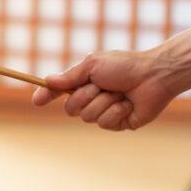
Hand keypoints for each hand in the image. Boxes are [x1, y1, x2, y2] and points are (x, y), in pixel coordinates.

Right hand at [31, 50, 175, 130]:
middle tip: (100, 86)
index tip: (36, 101)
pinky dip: (115, 111)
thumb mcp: (93, 66)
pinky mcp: (118, 124)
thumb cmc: (125, 66)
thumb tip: (48, 81)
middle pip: (71, 109)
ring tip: (119, 93)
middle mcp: (92, 99)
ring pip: (88, 117)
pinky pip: (105, 123)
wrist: (154, 76)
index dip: (46, 96)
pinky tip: (127, 104)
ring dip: (103, 102)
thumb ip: (70, 76)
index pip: (59, 92)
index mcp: (84, 83)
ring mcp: (105, 112)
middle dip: (84, 97)